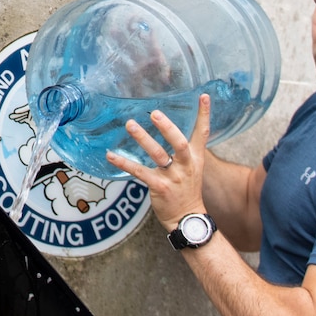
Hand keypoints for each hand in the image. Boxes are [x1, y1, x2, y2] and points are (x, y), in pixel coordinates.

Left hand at [107, 93, 210, 230]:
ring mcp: (173, 177)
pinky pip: (139, 172)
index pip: (203, 133)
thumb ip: (185, 150)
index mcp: (195, 158)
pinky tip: (111, 155)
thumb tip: (172, 129)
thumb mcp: (193, 168)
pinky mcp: (159, 187)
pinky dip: (124, 162)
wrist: (187, 218)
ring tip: (130, 125)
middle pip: (180, 143)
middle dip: (168, 128)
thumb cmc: (187, 190)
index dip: (204, 114)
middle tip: (155, 113)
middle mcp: (186, 165)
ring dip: (144, 139)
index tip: (204, 96)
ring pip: (158, 155)